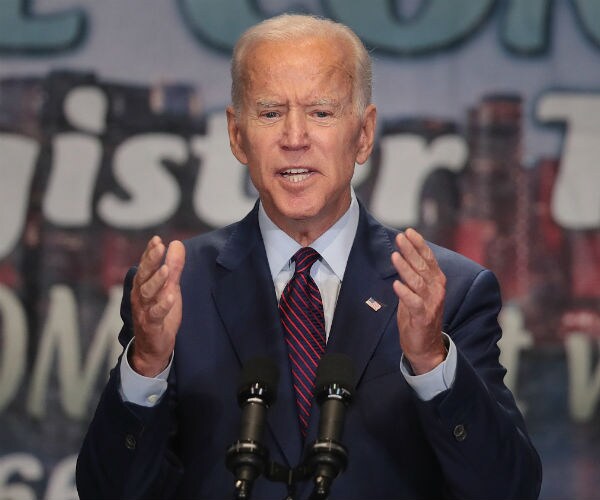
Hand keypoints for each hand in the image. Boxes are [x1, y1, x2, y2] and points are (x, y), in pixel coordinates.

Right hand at [129, 236, 185, 376]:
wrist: (153, 347)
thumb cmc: (160, 314)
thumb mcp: (170, 287)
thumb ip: (174, 267)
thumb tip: (176, 243)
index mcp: (143, 286)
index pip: (146, 266)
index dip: (150, 253)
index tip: (157, 240)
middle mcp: (140, 296)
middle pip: (144, 276)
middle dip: (151, 261)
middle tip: (159, 247)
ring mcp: (144, 311)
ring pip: (147, 293)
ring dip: (156, 280)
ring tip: (166, 269)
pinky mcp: (152, 325)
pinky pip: (155, 315)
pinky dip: (163, 306)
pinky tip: (171, 297)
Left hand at [391, 228, 446, 374]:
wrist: (426, 346)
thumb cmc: (419, 315)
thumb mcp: (417, 291)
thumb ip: (414, 275)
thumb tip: (403, 255)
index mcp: (436, 281)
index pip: (428, 258)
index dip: (419, 244)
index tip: (408, 231)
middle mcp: (437, 290)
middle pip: (423, 266)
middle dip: (411, 251)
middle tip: (400, 237)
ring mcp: (431, 303)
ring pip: (418, 282)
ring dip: (406, 268)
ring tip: (395, 256)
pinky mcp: (423, 317)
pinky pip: (414, 302)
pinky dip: (405, 293)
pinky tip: (396, 284)